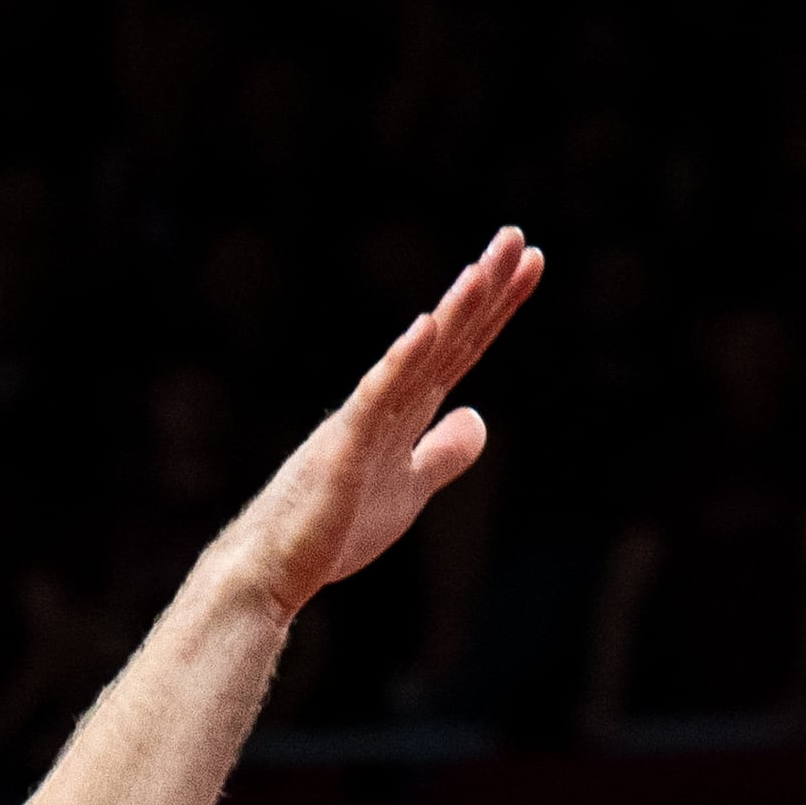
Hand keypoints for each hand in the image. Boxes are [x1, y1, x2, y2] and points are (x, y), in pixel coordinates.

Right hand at [213, 228, 546, 616]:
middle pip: (446, 339)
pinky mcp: (343, 450)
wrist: (275, 568)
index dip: (496, 308)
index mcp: (405, 411)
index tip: (529, 264)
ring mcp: (364, 421)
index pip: (461, 349)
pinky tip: (427, 328)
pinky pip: (376, 399)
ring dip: (450, 314)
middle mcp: (386, 402)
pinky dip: (401, 363)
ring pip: (416, 358)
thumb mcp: (409, 491)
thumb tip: (479, 419)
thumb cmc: (332, 529)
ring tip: (482, 270)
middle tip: (516, 236)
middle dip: (483, 289)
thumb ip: (442, 454)